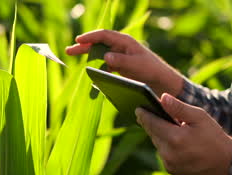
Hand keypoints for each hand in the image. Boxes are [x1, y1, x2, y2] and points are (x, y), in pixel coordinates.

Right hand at [65, 29, 183, 96]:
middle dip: (84, 46)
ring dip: (88, 58)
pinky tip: (91, 75)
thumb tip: (105, 56)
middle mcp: (121, 47)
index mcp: (125, 42)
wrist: (162, 82)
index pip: (104, 35)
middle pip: (98, 44)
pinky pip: (105, 66)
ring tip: (75, 60)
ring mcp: (120, 57)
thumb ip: (121, 60)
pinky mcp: (120, 67)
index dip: (90, 37)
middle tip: (69, 51)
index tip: (78, 41)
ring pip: (100, 55)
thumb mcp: (137, 65)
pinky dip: (97, 69)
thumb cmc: (152, 70)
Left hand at [135, 93, 231, 174]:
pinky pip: (162, 153)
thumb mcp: (199, 117)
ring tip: (161, 124)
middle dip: (151, 122)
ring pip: (157, 143)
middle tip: (146, 112)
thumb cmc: (214, 136)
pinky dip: (165, 145)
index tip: (137, 107)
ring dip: (158, 134)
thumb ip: (179, 107)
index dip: (144, 114)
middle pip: (152, 133)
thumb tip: (162, 98)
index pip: (152, 123)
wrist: (226, 164)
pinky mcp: (171, 169)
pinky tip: (171, 138)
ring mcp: (169, 163)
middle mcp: (168, 153)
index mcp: (175, 138)